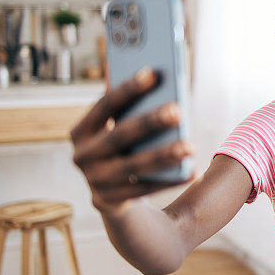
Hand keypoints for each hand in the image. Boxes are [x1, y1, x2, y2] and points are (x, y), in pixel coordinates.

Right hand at [69, 67, 196, 214]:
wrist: (108, 192)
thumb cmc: (121, 146)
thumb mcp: (117, 128)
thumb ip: (131, 110)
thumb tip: (162, 85)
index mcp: (81, 131)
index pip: (104, 106)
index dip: (127, 89)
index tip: (153, 73)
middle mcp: (82, 156)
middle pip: (119, 136)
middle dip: (149, 122)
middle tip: (178, 110)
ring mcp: (95, 181)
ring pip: (134, 166)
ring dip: (164, 156)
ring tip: (190, 146)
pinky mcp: (111, 201)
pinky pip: (146, 189)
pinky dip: (171, 180)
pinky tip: (193, 171)